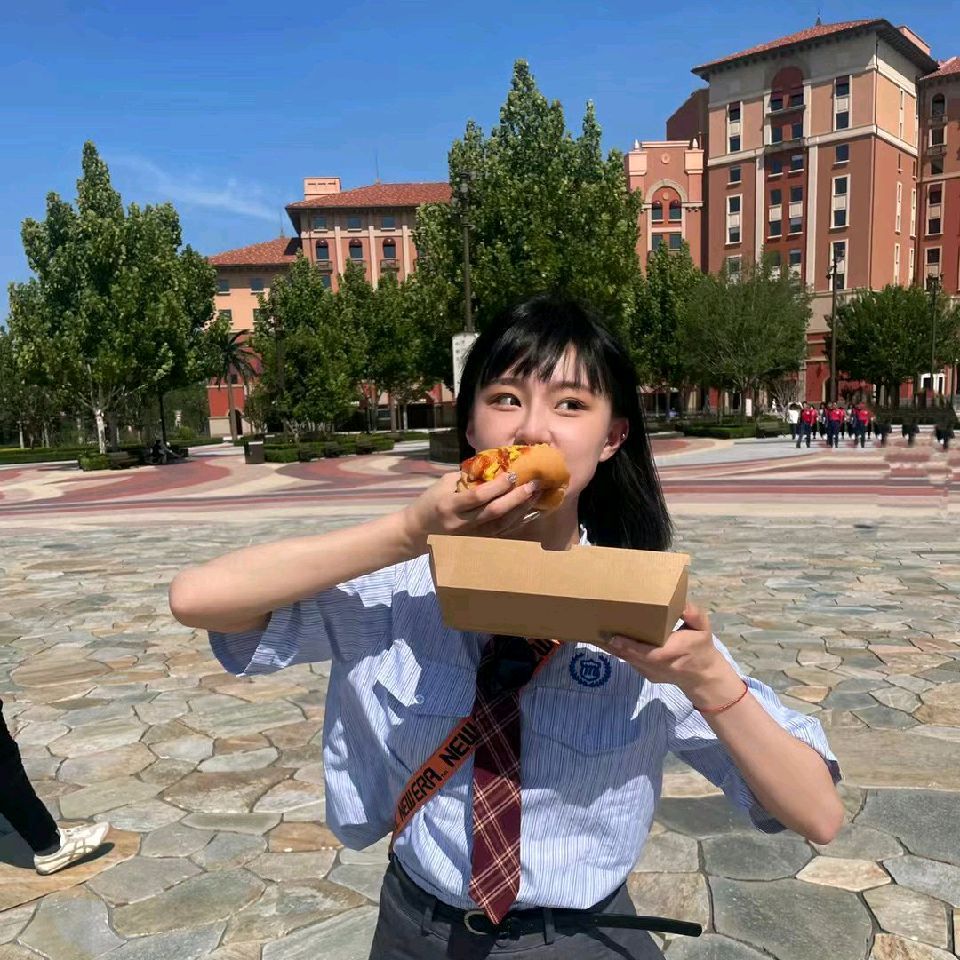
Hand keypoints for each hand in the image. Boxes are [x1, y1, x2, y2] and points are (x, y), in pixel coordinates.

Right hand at [401, 470, 540, 555]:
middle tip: (533, 484)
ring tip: (535, 494)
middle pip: (494, 511)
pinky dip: (517, 521)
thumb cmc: (431, 500)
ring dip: (520, 509)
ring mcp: (470, 534)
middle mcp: (461, 522)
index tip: (513, 473)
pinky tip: (529, 510)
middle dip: (516, 497)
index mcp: (450, 505)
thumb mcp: (445, 483)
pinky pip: (501, 531)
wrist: (418, 529)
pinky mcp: (477, 540)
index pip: (478, 496)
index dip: (497, 485)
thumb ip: (468, 476)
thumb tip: (495, 466)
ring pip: (501, 524)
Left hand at [599, 604, 742, 707]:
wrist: (702, 676)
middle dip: (610, 643)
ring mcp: (648, 672)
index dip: (627, 645)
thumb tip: (684, 604)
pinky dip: (617, 650)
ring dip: (610, 647)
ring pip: (626, 659)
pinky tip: (606, 639)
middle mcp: (655, 666)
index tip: (612, 636)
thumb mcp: (703, 630)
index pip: (644, 652)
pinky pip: (628, 661)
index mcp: (669, 654)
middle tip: (594, 628)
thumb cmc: (701, 649)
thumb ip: (695, 615)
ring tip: (594, 631)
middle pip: (628, 655)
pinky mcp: (645, 673)